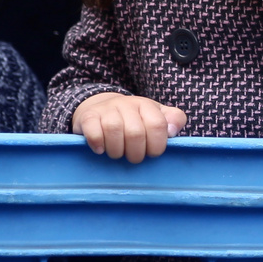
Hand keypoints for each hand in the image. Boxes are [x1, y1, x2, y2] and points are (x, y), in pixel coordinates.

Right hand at [72, 92, 187, 162]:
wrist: (100, 108)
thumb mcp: (157, 116)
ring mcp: (106, 109)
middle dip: (136, 153)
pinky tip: (101, 150)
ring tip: (117, 154)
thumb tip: (172, 131)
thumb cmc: (134, 120)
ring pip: (114, 130)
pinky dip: (98, 144)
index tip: (151, 153)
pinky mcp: (88, 116)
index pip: (157, 125)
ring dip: (117, 151)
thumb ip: (174, 120)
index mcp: (146, 105)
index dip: (156, 146)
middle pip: (135, 132)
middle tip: (133, 157)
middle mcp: (126, 103)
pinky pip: (93, 131)